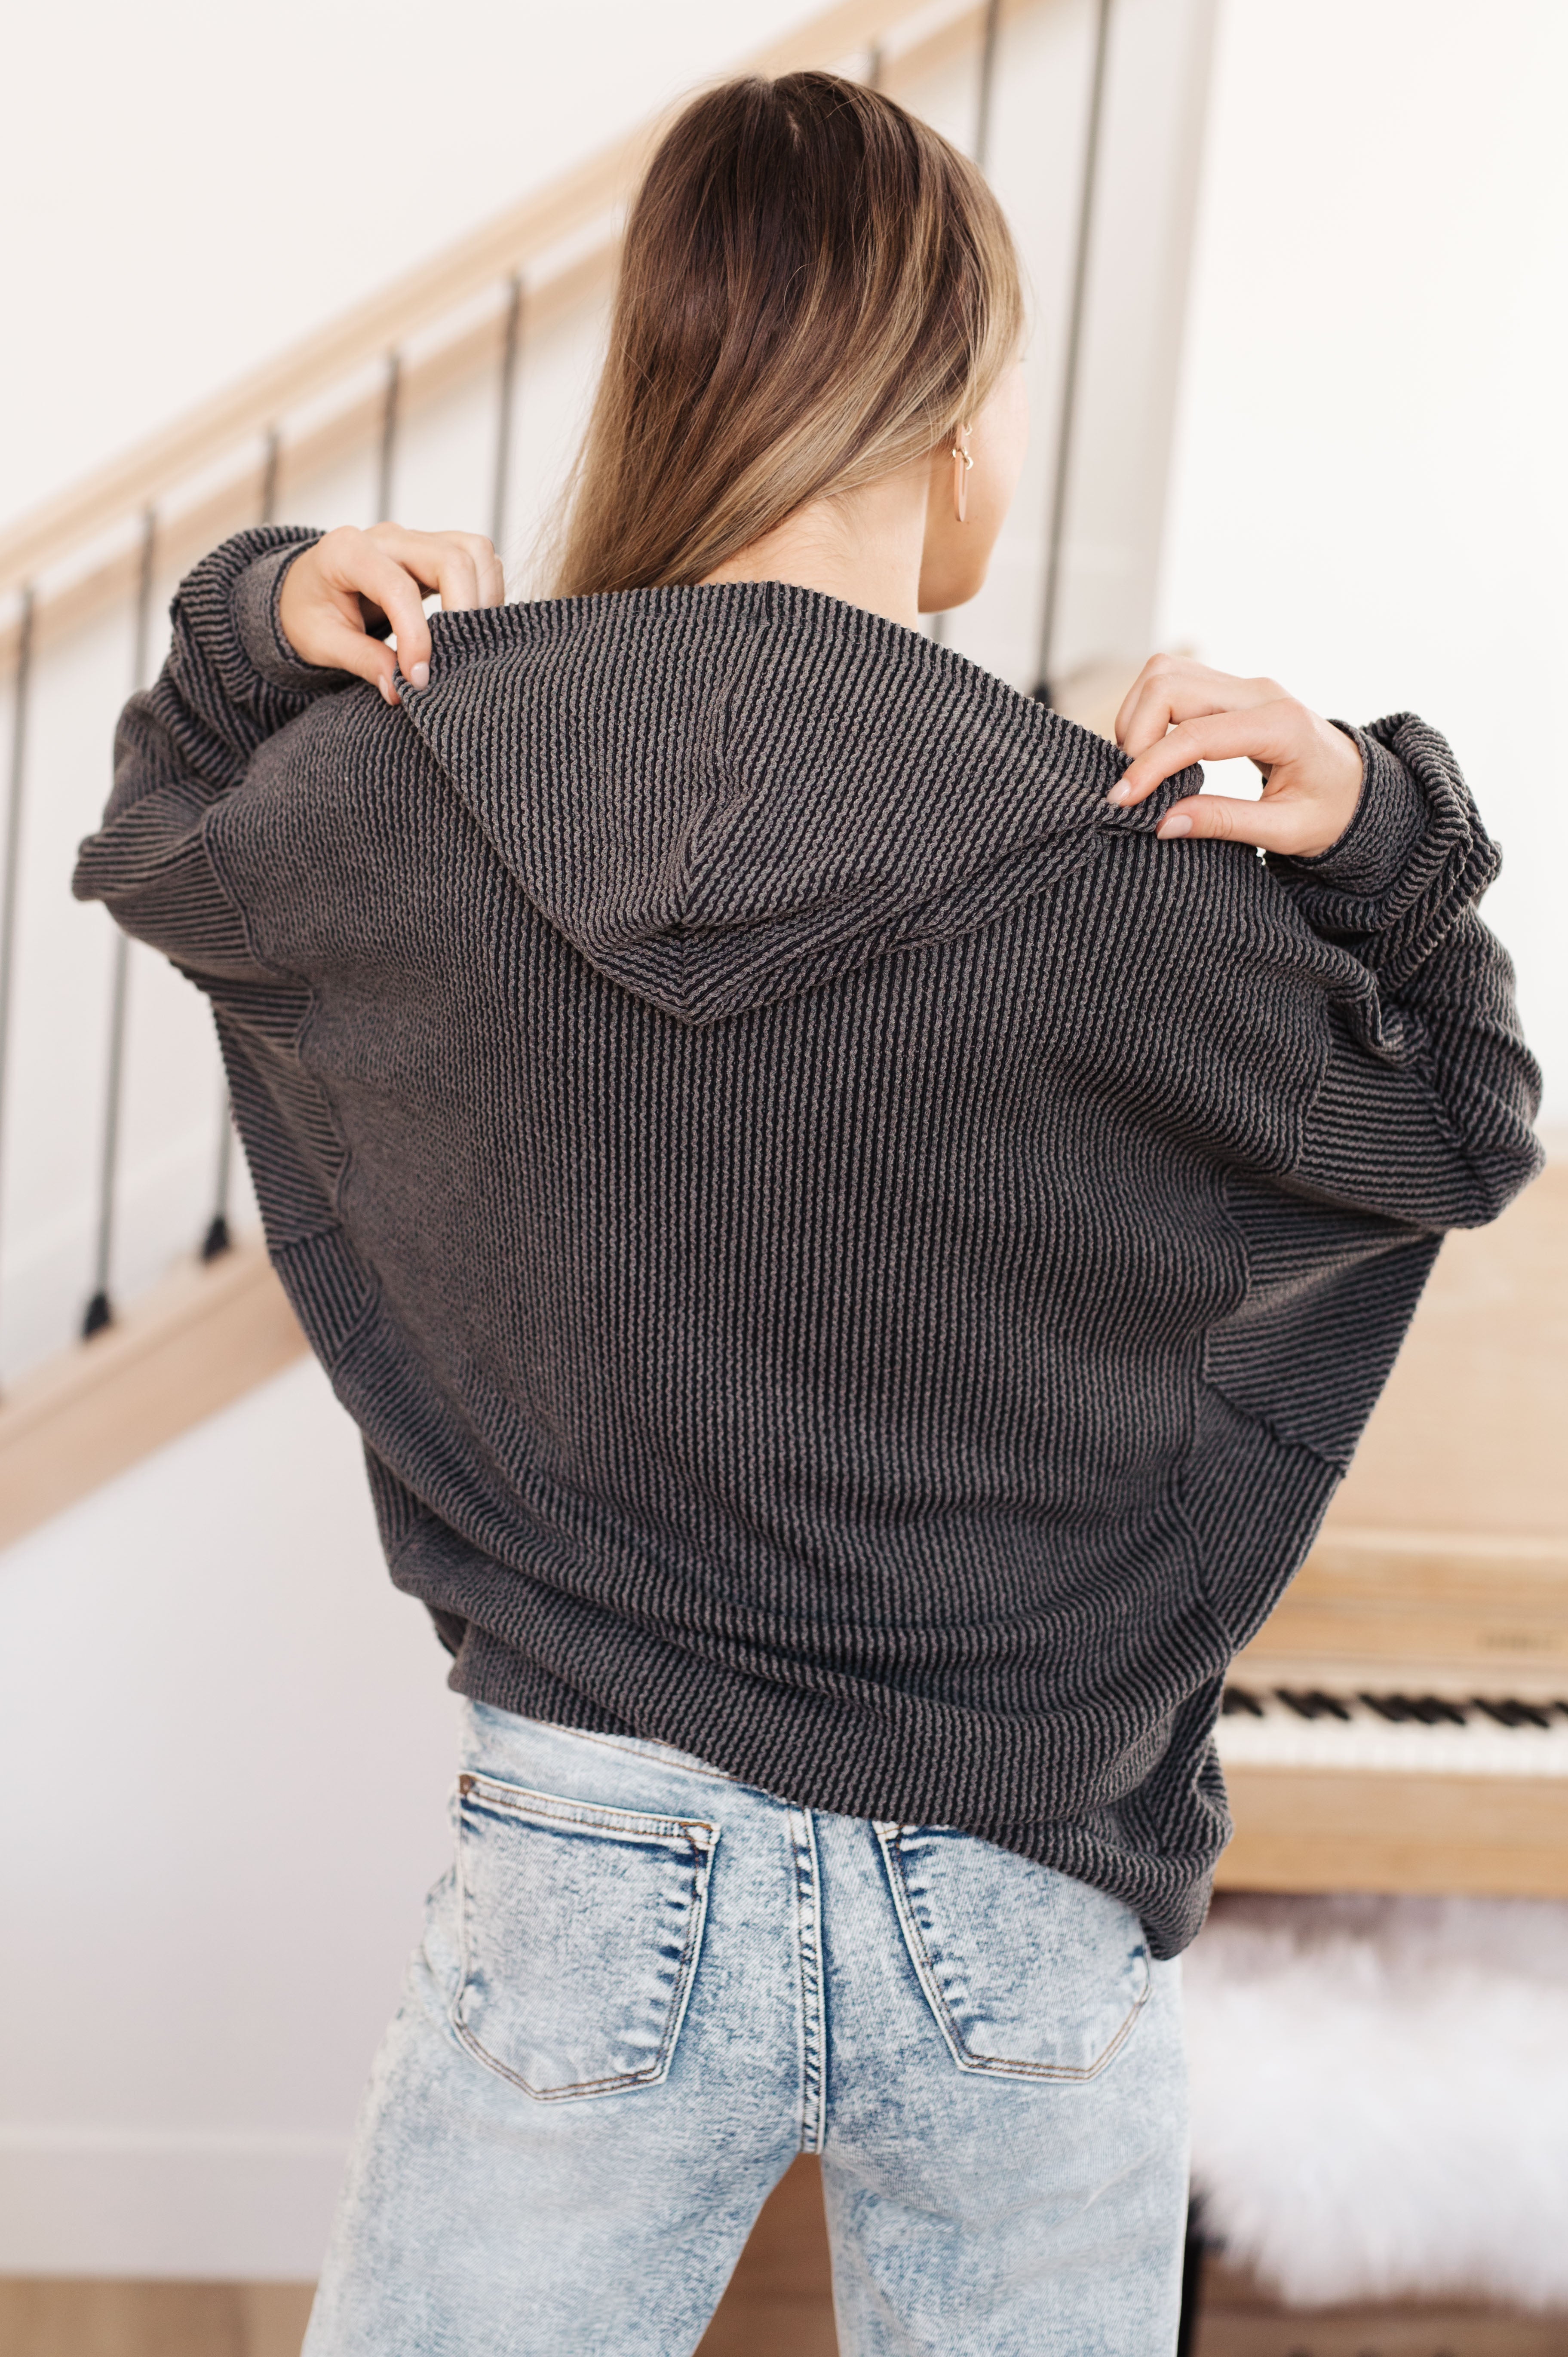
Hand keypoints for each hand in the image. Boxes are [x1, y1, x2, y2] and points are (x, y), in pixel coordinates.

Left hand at [277, 523, 504, 704]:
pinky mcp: (434, 551)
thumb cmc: (308, 611)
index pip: (398, 588)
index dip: (416, 637)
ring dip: (484, 596)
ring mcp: (415, 540)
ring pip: (474, 551)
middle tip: (458, 658)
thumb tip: (399, 690)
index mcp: (347, 552)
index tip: (418, 678)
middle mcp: (387, 537)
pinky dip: (486, 591)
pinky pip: (477, 559)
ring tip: (470, 640)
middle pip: (451, 558)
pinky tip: (469, 626)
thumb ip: (361, 661)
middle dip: (464, 611)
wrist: (306, 588)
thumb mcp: (320, 641)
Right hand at [1107, 654, 1362, 857]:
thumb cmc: (1330, 810)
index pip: (1196, 733)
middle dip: (1136, 734)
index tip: (1121, 801)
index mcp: (1283, 725)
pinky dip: (1149, 714)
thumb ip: (1224, 823)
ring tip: (1141, 768)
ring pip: (1164, 673)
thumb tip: (1161, 822)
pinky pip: (1173, 683)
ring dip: (1137, 718)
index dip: (1150, 765)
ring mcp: (1243, 685)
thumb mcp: (1285, 831)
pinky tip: (1154, 754)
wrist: (1357, 786)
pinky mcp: (1229, 690)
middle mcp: (1260, 692)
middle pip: (1169, 684)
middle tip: (1131, 785)